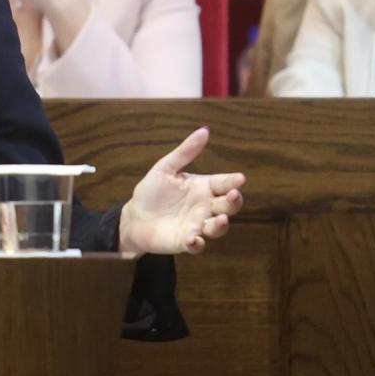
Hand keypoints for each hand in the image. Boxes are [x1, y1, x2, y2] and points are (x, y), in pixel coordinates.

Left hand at [117, 127, 244, 257]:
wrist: (135, 216)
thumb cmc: (152, 191)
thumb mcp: (166, 168)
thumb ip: (185, 152)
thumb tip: (204, 129)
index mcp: (203, 187)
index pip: (224, 183)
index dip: (233, 182)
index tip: (240, 178)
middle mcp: (205, 207)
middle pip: (227, 206)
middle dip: (233, 202)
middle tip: (233, 195)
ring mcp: (198, 225)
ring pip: (217, 228)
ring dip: (221, 225)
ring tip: (221, 220)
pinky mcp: (186, 241)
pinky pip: (197, 245)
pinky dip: (198, 244)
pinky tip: (193, 239)